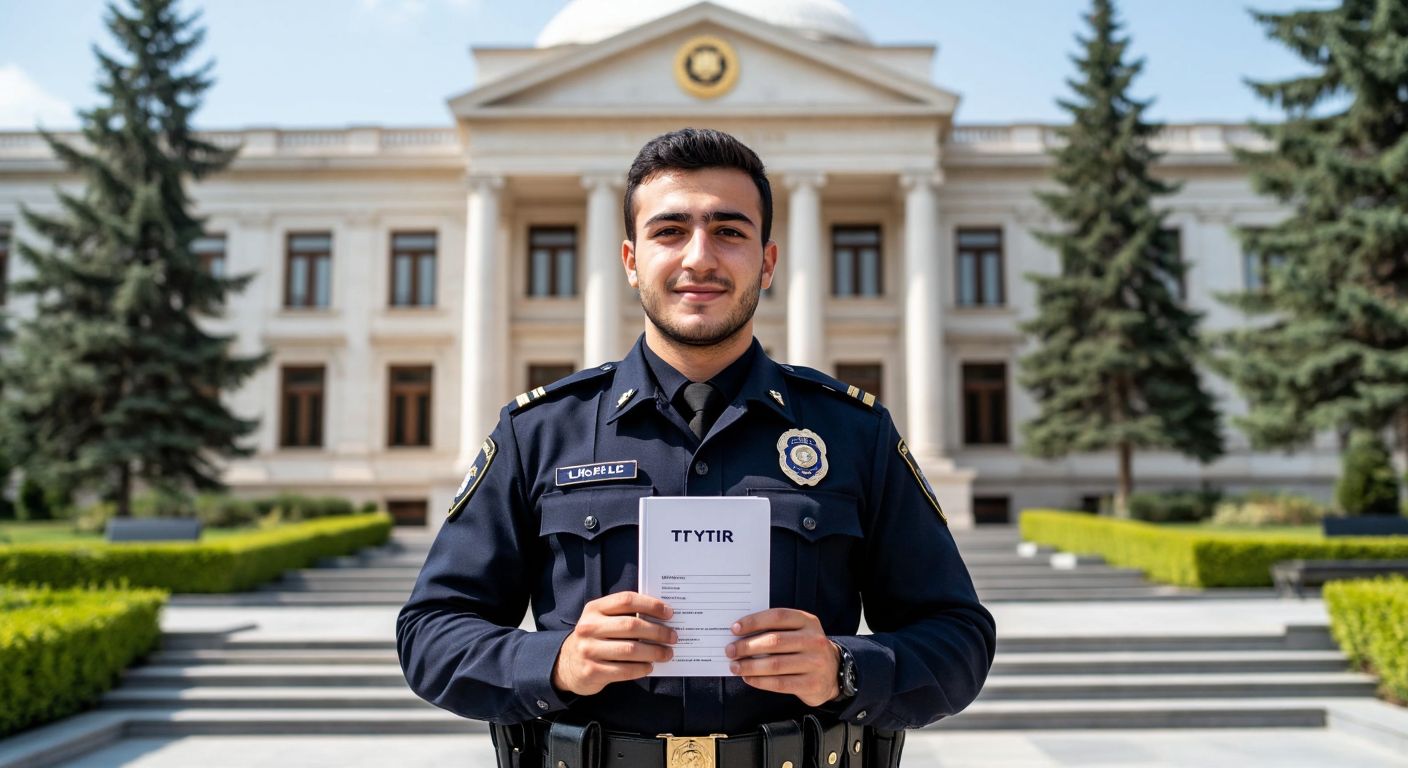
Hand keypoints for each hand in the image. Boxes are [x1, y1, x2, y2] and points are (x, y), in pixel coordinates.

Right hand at [551, 591, 676, 696]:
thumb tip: (661, 617)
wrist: (567, 665)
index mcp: (594, 609)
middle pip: (631, 626)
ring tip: (667, 653)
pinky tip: (650, 666)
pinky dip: (642, 668)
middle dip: (657, 631)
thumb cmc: (594, 638)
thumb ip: (624, 615)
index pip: (626, 600)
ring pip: (630, 650)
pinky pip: (624, 670)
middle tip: (673, 636)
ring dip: (654, 652)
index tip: (669, 613)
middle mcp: (589, 627)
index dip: (650, 605)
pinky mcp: (592, 671)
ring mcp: (588, 650)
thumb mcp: (601, 620)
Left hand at [725, 608, 839, 706]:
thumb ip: (775, 629)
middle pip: (774, 641)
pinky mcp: (812, 684)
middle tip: (730, 650)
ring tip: (735, 666)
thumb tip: (740, 634)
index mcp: (808, 621)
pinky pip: (780, 683)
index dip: (754, 622)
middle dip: (747, 646)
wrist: (834, 672)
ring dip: (750, 666)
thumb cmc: (805, 649)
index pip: (777, 617)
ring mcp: (815, 663)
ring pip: (775, 664)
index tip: (734, 629)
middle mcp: (814, 640)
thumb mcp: (798, 632)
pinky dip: (760, 681)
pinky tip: (749, 678)